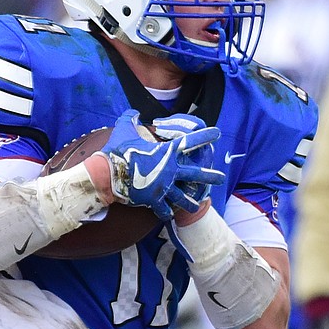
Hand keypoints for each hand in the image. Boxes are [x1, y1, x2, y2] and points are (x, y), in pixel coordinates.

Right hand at [102, 109, 223, 219]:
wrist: (107, 175)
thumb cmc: (116, 151)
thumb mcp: (124, 129)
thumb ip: (131, 118)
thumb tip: (134, 112)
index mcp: (166, 152)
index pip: (190, 141)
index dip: (205, 136)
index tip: (217, 133)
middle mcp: (170, 170)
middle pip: (196, 174)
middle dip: (210, 175)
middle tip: (221, 177)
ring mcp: (163, 187)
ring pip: (183, 197)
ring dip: (191, 202)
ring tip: (198, 205)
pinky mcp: (154, 200)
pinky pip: (164, 209)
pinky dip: (167, 212)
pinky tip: (170, 216)